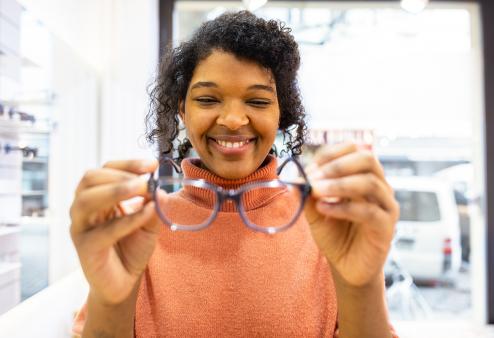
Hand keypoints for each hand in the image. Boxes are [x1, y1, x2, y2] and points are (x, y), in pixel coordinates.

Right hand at [70, 159, 160, 304]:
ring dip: (116, 190)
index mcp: (98, 197)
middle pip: (90, 178)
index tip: (152, 165)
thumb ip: (154, 206)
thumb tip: (162, 190)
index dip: (128, 164)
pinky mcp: (85, 248)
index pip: (106, 170)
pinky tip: (148, 213)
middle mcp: (84, 208)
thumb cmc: (133, 248)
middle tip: (146, 180)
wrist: (125, 282)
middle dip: (120, 174)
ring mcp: (81, 227)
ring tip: (143, 188)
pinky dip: (128, 219)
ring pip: (86, 200)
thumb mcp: (149, 223)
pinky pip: (104, 231)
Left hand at [304, 143, 399, 287]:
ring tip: (316, 191)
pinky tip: (325, 209)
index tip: (309, 166)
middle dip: (337, 165)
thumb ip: (307, 195)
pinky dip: (344, 207)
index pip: (354, 150)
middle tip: (314, 176)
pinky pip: (369, 211)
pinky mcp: (386, 227)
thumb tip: (294, 177)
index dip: (331, 154)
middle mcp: (379, 187)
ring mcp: (386, 206)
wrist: (347, 267)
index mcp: (363, 177)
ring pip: (370, 183)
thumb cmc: (335, 236)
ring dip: (339, 185)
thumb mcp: (315, 212)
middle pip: (368, 159)